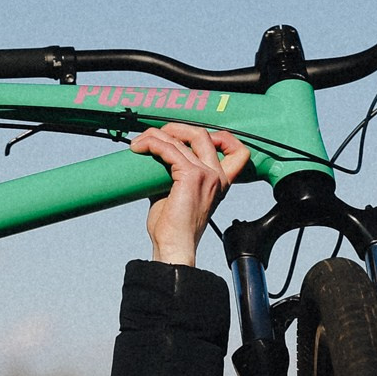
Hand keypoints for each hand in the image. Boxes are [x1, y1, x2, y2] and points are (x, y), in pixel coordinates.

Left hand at [131, 124, 248, 266]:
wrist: (174, 247)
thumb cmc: (173, 228)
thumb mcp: (177, 195)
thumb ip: (173, 175)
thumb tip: (154, 160)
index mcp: (220, 182)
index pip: (237, 151)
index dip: (218, 137)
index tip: (187, 138)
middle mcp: (218, 176)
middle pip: (203, 134)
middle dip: (176, 129)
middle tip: (154, 136)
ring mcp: (207, 175)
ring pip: (182, 139)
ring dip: (156, 136)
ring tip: (139, 143)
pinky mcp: (192, 176)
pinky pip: (170, 150)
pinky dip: (153, 144)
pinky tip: (140, 148)